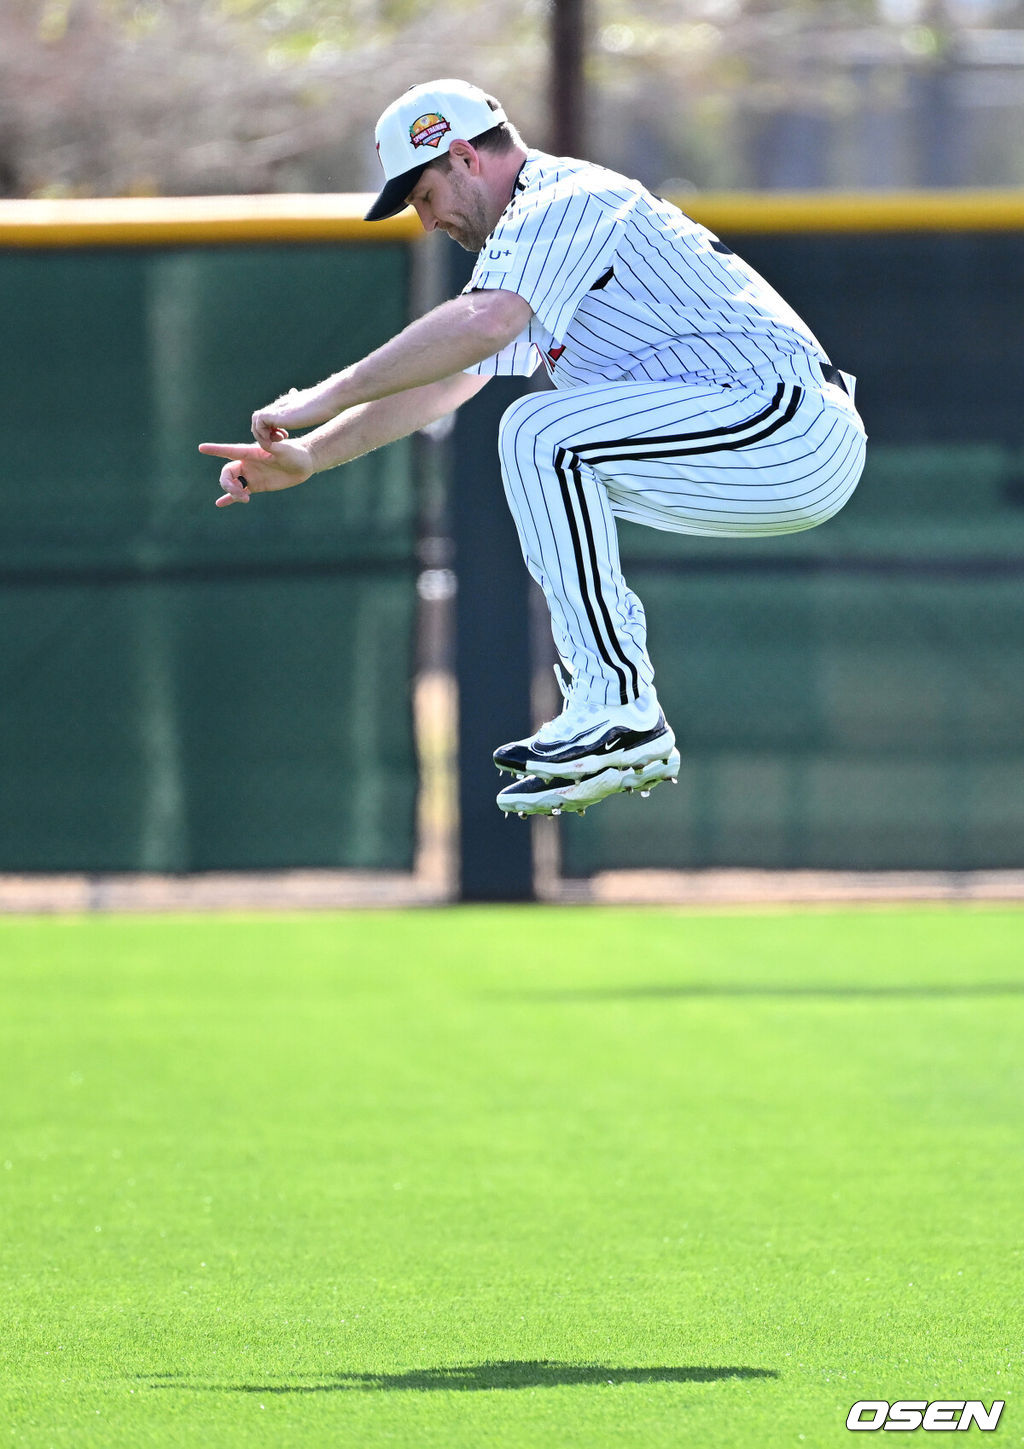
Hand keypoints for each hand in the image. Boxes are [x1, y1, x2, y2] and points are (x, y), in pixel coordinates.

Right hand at [198, 435, 313, 506]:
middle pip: (227, 473)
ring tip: (244, 499)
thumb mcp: (284, 450)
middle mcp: (247, 463)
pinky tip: (220, 504)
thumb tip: (264, 446)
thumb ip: (273, 448)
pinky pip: (240, 493)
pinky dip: (230, 499)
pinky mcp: (256, 486)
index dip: (216, 450)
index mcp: (250, 452)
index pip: (229, 451)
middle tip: (241, 494)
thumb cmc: (295, 453)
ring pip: (232, 484)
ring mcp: (250, 475)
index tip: (201, 448)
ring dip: (232, 493)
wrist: (303, 464)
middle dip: (228, 484)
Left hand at [251, 383, 339, 447]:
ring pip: (256, 421)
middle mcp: (276, 407)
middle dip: (264, 433)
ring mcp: (275, 409)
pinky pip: (259, 424)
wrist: (324, 400)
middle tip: (278, 441)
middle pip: (258, 419)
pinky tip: (278, 441)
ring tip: (277, 442)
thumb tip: (305, 408)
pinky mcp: (275, 414)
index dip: (270, 430)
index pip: (266, 418)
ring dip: (263, 435)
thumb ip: (302, 410)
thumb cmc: (321, 405)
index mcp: (283, 406)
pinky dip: (264, 434)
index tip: (283, 437)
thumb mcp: (308, 409)